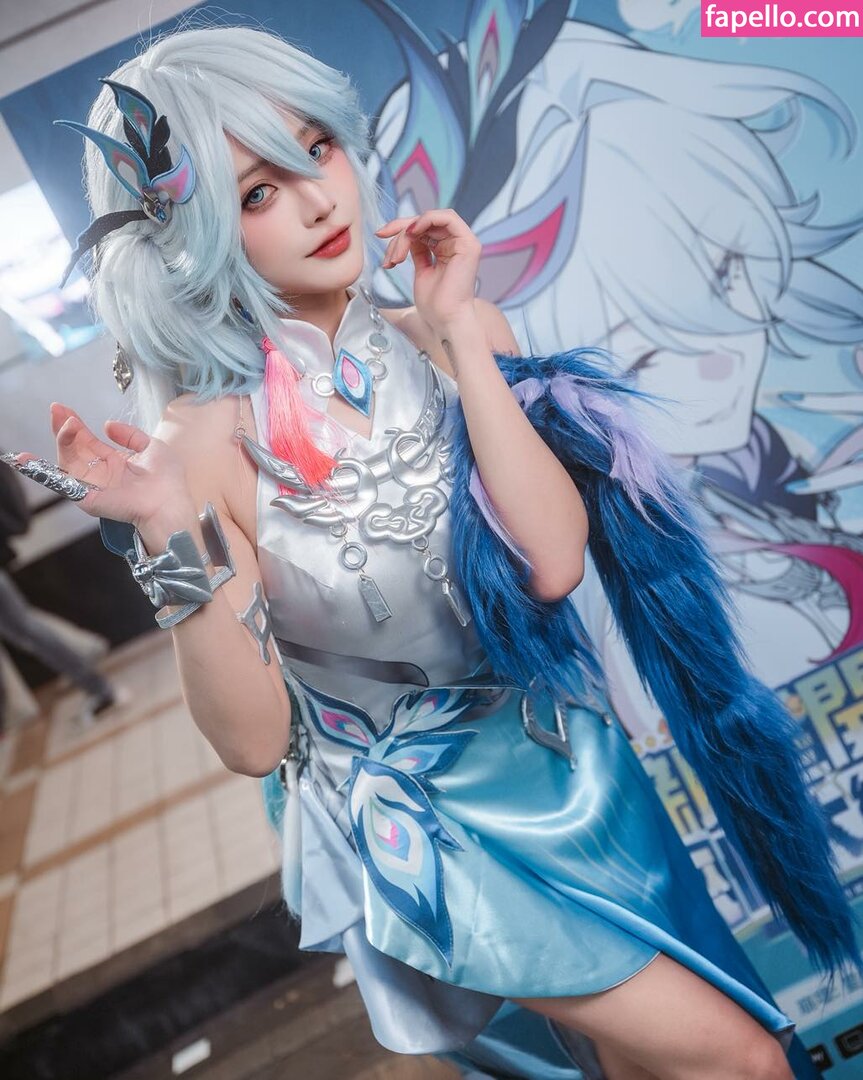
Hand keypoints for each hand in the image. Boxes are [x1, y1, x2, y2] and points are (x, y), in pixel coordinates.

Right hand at [5, 403, 190, 527]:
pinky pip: (64, 480)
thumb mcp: (151, 447)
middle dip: (64, 427)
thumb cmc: (167, 481)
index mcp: (116, 463)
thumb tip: (108, 425)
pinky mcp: (86, 496)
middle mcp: (102, 473)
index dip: (77, 426)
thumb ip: (130, 435)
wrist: (169, 502)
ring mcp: (92, 485)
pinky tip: (59, 442)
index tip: (66, 409)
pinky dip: (55, 462)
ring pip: (68, 459)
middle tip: (57, 409)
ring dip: (64, 438)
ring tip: (66, 421)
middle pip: (75, 448)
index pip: (90, 442)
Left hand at [375, 209, 481, 333]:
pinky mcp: (468, 244)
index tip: (381, 236)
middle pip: (424, 222)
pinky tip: (410, 233)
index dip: (400, 228)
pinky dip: (426, 220)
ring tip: (396, 256)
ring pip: (430, 220)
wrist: (446, 321)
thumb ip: (417, 250)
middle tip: (382, 238)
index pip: (422, 228)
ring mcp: (464, 242)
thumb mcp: (421, 271)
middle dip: (399, 229)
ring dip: (407, 231)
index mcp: (447, 250)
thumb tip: (404, 234)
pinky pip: (447, 217)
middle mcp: (456, 244)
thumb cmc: (435, 306)